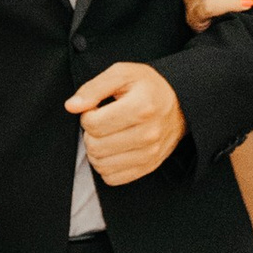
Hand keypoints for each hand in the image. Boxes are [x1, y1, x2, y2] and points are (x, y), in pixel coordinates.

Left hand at [67, 62, 186, 186]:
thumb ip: (93, 88)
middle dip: (90, 134)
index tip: (97, 109)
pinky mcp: (149, 166)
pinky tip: (113, 150)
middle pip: (95, 146)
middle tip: (101, 122)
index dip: (87, 115)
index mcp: (141, 107)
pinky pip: (113, 178)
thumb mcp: (121, 74)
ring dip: (96, 151)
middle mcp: (149, 134)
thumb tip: (72, 106)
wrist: (181, 103)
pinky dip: (107, 166)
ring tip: (107, 135)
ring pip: (101, 165)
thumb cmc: (148, 86)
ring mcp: (150, 153)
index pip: (93, 124)